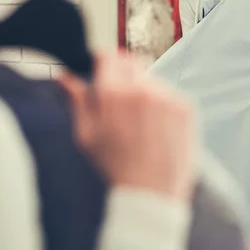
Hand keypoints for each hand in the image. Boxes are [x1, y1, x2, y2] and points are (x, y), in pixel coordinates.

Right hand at [58, 52, 196, 202]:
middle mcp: (142, 89)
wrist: (151, 193)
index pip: (109, 56)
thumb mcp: (87, 136)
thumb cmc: (116, 167)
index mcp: (113, 94)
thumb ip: (77, 101)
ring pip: (153, 81)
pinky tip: (158, 130)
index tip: (105, 71)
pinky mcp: (186, 107)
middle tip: (123, 101)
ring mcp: (167, 97)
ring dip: (146, 92)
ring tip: (142, 124)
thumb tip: (63, 77)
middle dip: (125, 74)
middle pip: (133, 62)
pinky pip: (171, 96)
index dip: (105, 62)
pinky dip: (164, 106)